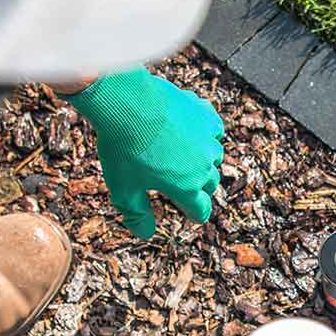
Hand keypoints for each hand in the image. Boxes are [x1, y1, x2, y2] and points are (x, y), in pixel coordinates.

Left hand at [62, 69, 223, 237]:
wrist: (125, 102)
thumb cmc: (122, 148)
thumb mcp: (123, 190)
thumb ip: (137, 216)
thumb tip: (146, 234)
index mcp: (187, 188)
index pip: (201, 210)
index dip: (192, 213)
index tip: (187, 211)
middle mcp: (203, 166)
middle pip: (209, 184)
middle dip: (197, 187)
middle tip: (177, 181)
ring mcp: (207, 139)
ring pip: (214, 157)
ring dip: (202, 160)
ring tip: (181, 155)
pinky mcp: (205, 115)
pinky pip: (214, 130)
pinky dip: (206, 134)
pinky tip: (192, 132)